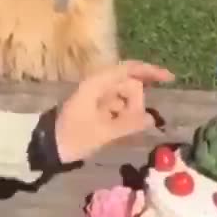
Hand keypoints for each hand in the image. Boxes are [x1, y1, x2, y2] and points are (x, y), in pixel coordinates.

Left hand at [55, 60, 174, 162]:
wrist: (46, 146)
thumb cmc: (73, 137)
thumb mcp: (102, 133)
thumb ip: (128, 124)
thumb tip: (151, 118)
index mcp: (97, 84)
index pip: (128, 69)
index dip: (150, 71)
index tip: (169, 79)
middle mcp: (98, 85)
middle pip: (129, 85)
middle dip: (136, 102)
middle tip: (134, 124)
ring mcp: (96, 95)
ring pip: (124, 97)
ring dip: (129, 111)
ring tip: (120, 130)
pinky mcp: (95, 107)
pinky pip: (116, 106)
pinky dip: (122, 115)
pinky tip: (118, 129)